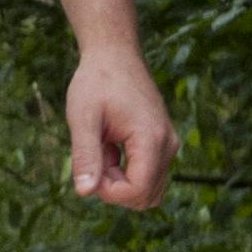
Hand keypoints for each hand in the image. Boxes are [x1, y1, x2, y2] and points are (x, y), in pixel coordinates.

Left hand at [66, 42, 174, 209]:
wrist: (114, 55)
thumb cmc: (96, 82)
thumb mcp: (82, 118)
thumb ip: (85, 156)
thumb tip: (85, 193)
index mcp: (151, 139)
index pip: (138, 192)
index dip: (108, 192)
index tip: (89, 168)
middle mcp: (168, 145)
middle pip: (145, 197)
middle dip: (114, 188)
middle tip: (95, 155)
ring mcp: (168, 145)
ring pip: (147, 190)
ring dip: (119, 180)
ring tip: (103, 148)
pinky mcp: (163, 144)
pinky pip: (147, 175)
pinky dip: (125, 171)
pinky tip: (109, 145)